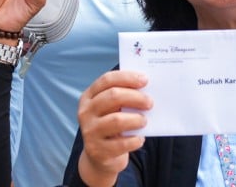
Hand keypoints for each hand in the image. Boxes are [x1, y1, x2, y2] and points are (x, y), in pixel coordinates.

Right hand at [76, 70, 152, 185]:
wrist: (99, 156)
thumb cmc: (110, 126)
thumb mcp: (110, 110)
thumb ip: (122, 99)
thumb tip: (146, 91)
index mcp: (88, 97)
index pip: (107, 80)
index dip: (127, 78)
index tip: (145, 80)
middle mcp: (86, 112)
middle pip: (113, 96)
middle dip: (135, 97)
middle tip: (150, 102)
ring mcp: (90, 131)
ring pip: (117, 120)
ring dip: (136, 119)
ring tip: (144, 121)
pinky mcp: (98, 150)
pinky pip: (122, 143)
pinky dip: (135, 140)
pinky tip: (139, 138)